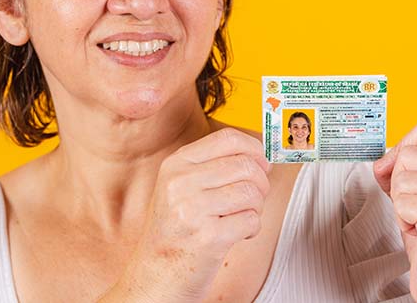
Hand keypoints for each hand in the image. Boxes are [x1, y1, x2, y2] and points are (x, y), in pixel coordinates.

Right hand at [100, 128, 270, 302]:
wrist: (154, 278)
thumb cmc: (174, 234)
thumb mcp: (180, 190)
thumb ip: (213, 168)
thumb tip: (261, 154)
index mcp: (175, 165)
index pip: (228, 139)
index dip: (254, 148)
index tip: (262, 162)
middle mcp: (180, 183)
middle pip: (246, 165)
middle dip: (261, 183)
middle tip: (252, 199)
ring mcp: (192, 210)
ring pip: (252, 192)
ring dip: (256, 209)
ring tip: (239, 219)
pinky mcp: (208, 237)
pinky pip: (252, 220)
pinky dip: (252, 229)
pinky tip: (236, 236)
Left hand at [373, 120, 416, 302]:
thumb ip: (411, 168)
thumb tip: (383, 159)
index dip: (401, 147)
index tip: (398, 169)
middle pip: (408, 153)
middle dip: (399, 182)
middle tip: (416, 207)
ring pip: (401, 178)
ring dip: (400, 204)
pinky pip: (401, 202)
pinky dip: (402, 219)